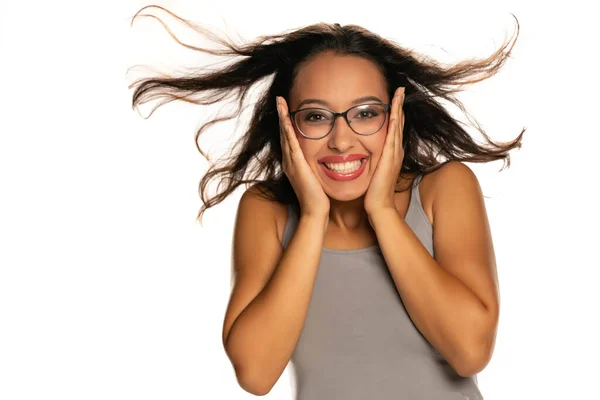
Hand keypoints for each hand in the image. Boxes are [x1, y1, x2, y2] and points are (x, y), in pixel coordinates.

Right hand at [277, 97, 329, 217]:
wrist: (316, 212)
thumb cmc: (318, 198)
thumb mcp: (316, 177)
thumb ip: (315, 167)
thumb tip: (324, 158)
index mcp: (294, 163)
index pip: (289, 139)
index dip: (286, 123)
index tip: (286, 109)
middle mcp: (289, 161)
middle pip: (283, 134)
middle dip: (281, 116)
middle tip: (279, 100)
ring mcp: (291, 163)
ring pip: (285, 135)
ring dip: (282, 118)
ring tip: (280, 103)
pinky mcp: (297, 165)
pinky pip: (291, 144)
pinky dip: (287, 130)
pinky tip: (286, 119)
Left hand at [364, 87, 405, 215]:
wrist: (379, 206)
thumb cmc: (373, 192)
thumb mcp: (372, 172)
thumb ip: (370, 162)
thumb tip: (361, 155)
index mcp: (391, 154)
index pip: (394, 129)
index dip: (395, 114)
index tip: (393, 99)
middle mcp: (396, 151)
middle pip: (399, 123)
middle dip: (399, 106)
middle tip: (400, 90)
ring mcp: (395, 154)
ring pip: (398, 125)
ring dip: (398, 108)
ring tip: (399, 93)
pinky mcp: (390, 157)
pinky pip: (393, 134)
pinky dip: (394, 121)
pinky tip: (394, 110)